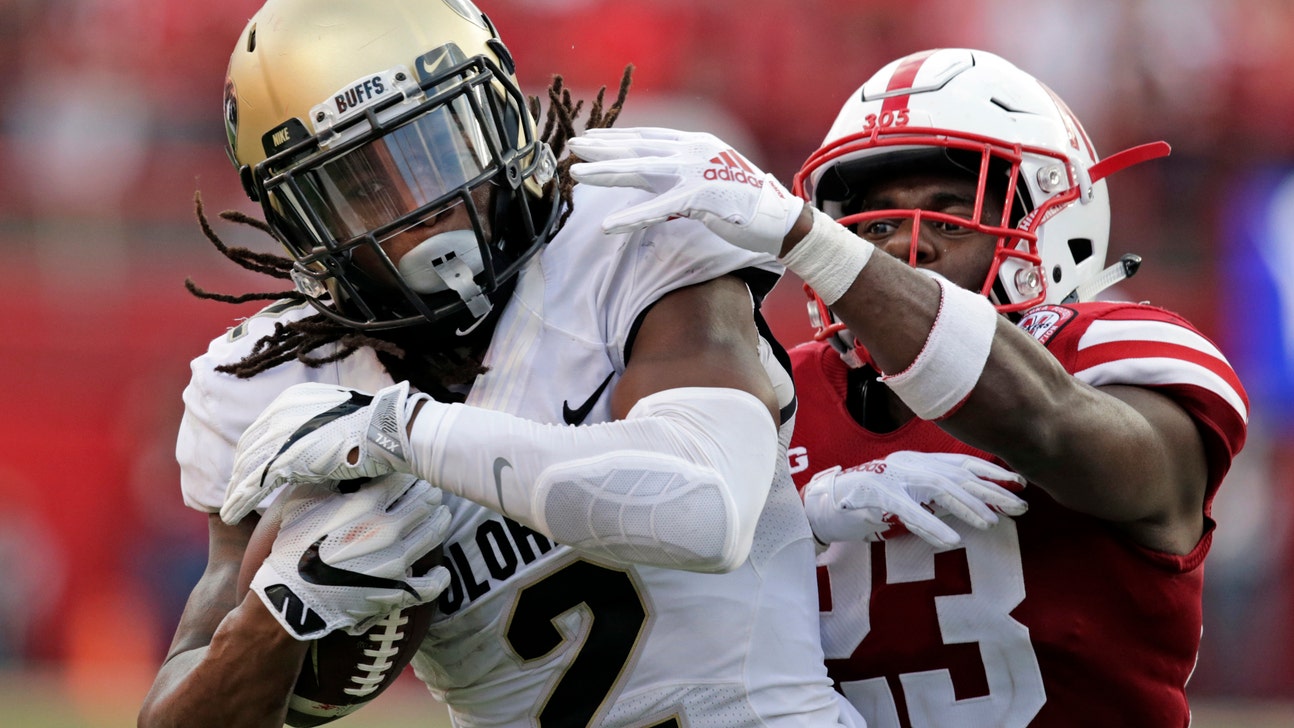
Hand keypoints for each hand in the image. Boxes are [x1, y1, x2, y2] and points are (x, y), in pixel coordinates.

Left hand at [222, 381, 428, 524]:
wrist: (386, 429)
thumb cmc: (374, 426)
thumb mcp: (338, 417)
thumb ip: (317, 428)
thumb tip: (313, 447)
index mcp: (293, 400)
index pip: (263, 430)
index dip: (254, 453)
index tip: (251, 472)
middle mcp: (281, 413)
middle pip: (250, 448)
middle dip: (240, 473)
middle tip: (236, 494)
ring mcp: (282, 435)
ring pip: (248, 468)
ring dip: (236, 491)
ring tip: (230, 511)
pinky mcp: (286, 459)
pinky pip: (254, 484)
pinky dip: (240, 501)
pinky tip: (232, 515)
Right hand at [250, 473, 451, 639]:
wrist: (290, 597)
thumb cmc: (291, 547)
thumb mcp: (301, 501)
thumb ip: (325, 479)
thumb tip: (339, 459)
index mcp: (367, 504)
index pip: (403, 480)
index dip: (409, 474)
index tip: (413, 471)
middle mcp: (388, 528)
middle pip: (424, 503)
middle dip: (430, 495)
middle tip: (434, 491)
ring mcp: (396, 561)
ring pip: (433, 533)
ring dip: (441, 521)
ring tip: (443, 515)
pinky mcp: (397, 590)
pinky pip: (430, 583)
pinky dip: (439, 576)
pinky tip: (440, 570)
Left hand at [568, 127, 802, 255]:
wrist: (780, 219)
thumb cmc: (744, 202)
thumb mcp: (710, 177)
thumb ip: (683, 173)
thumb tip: (655, 176)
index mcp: (695, 144)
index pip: (648, 137)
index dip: (617, 138)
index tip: (590, 139)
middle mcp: (692, 152)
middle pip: (638, 148)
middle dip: (602, 148)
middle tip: (572, 147)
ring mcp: (695, 173)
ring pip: (641, 170)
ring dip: (606, 173)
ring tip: (577, 175)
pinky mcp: (699, 198)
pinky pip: (657, 210)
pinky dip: (631, 217)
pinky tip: (607, 225)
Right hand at [802, 451, 1027, 549]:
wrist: (823, 506)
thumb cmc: (869, 506)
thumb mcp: (912, 498)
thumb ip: (939, 499)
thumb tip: (977, 505)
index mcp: (917, 463)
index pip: (962, 463)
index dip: (993, 473)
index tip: (1021, 484)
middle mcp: (908, 464)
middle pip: (957, 474)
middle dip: (991, 491)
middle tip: (1020, 507)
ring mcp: (891, 477)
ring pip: (937, 488)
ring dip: (967, 507)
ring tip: (991, 522)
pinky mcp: (875, 495)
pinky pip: (909, 511)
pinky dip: (931, 525)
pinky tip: (951, 540)